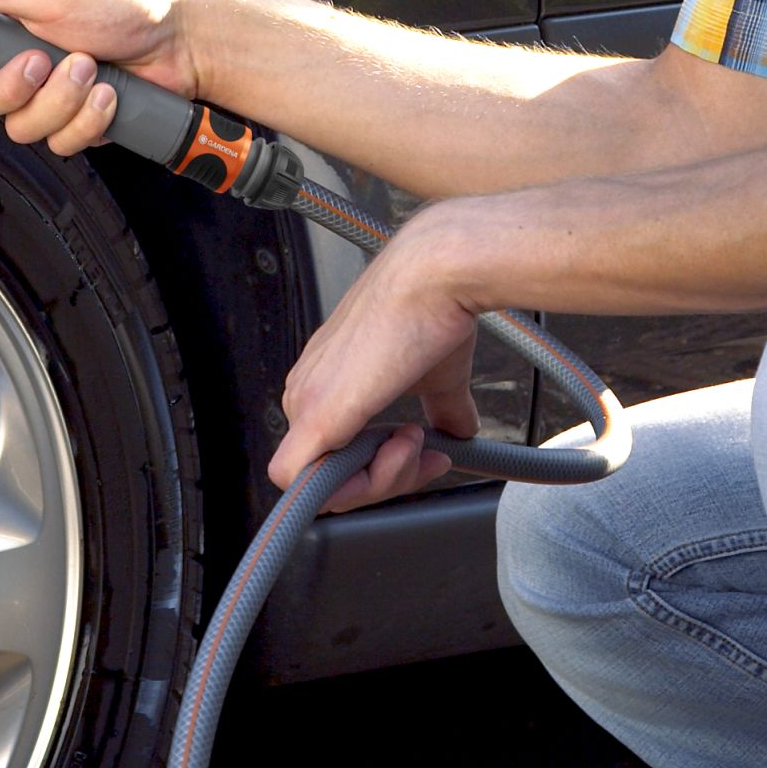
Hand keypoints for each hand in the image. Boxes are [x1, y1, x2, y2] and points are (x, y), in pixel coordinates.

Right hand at [0, 0, 200, 156]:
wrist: (179, 43)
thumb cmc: (120, 6)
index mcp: (0, 24)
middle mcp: (15, 62)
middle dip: (10, 87)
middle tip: (41, 60)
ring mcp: (43, 97)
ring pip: (19, 127)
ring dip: (60, 100)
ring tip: (90, 67)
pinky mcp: (71, 123)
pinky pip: (59, 142)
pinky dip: (87, 118)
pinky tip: (107, 92)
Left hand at [269, 203, 485, 510]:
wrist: (437, 276)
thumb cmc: (432, 308)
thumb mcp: (439, 377)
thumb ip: (442, 411)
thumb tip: (460, 433)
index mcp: (325, 383)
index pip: (336, 457)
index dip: (381, 470)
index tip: (425, 455)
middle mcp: (306, 392)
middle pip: (331, 479)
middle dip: (388, 480)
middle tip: (428, 455)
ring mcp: (307, 405)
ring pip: (326, 487)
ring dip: (385, 479)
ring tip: (419, 437)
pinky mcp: (319, 417)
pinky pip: (306, 486)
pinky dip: (350, 491)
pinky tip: (398, 457)